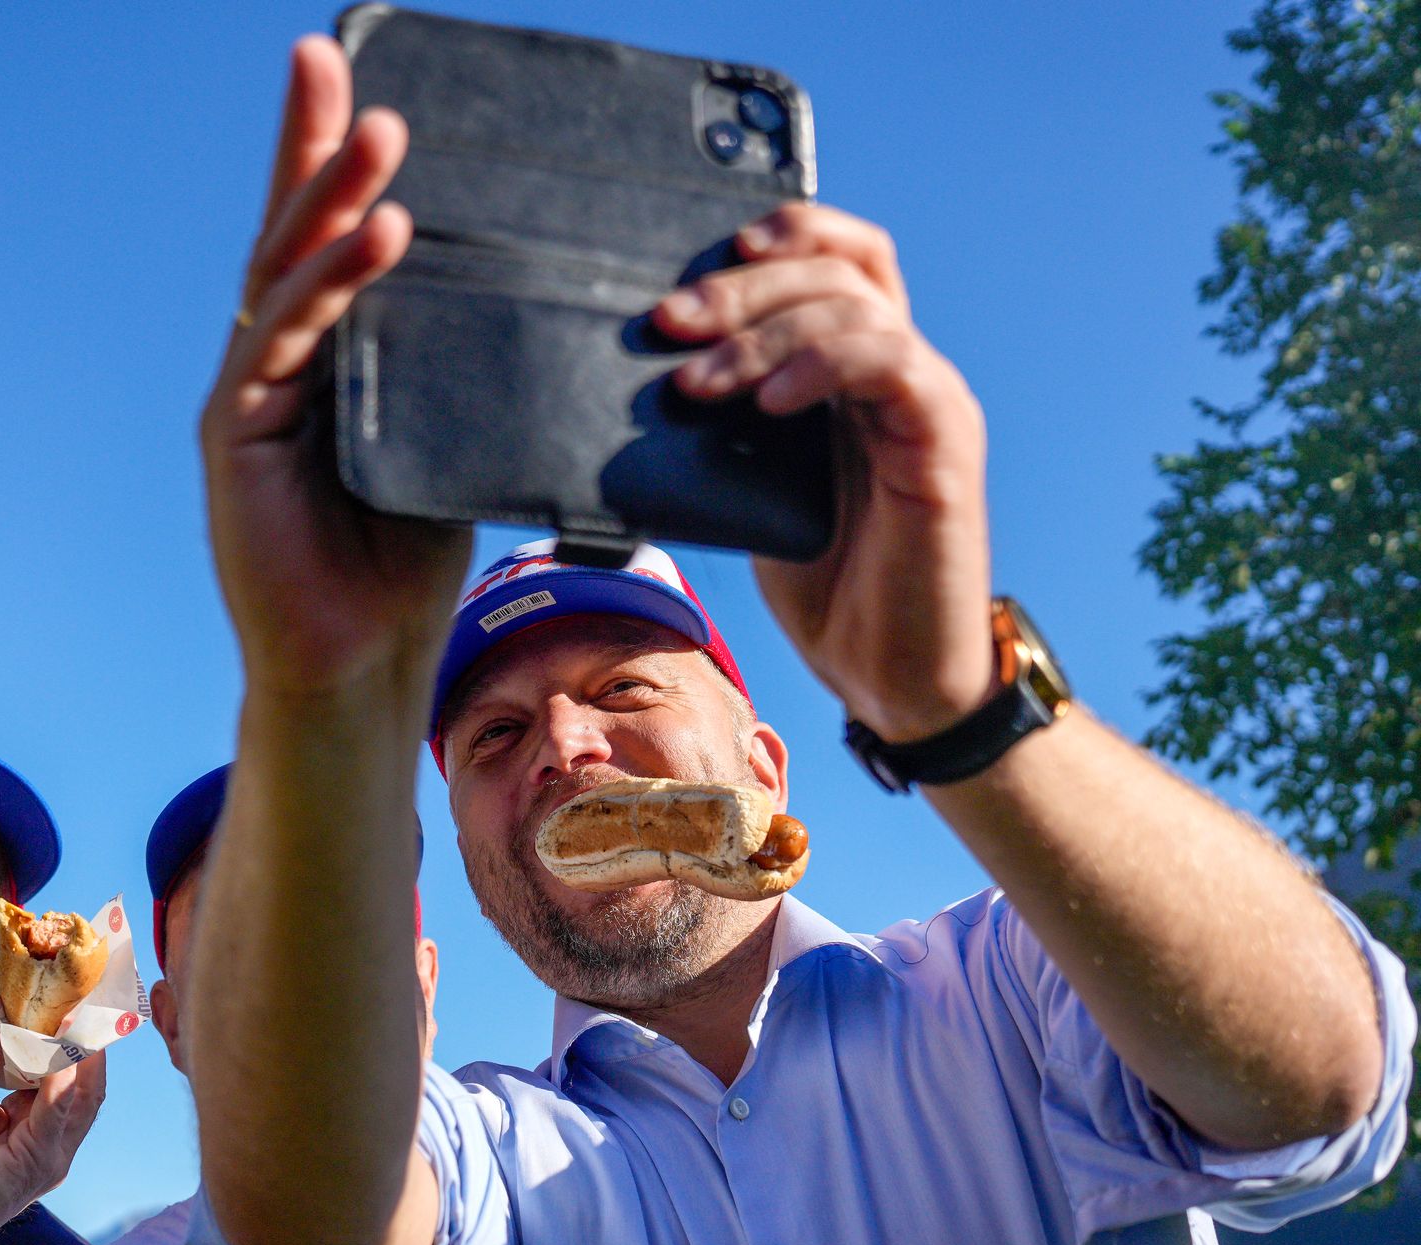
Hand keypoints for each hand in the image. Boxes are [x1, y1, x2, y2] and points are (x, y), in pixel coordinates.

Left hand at [0, 1003, 104, 1244]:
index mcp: (32, 1116)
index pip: (62, 1062)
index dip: (67, 1024)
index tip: (67, 982)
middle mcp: (51, 1132)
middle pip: (85, 1072)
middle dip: (89, 1028)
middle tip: (86, 981)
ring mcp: (51, 1150)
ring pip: (83, 1091)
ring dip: (82, 1046)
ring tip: (80, 1003)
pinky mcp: (38, 1164)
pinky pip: (58, 1116)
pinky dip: (64, 1081)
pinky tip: (64, 1049)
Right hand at [200, 35, 470, 698]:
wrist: (358, 659)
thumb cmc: (403, 556)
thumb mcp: (443, 439)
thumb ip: (450, 370)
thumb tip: (518, 299)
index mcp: (324, 360)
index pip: (326, 243)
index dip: (330, 161)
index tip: (346, 75)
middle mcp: (278, 364)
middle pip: (292, 234)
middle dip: (314, 147)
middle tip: (334, 61)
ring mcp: (251, 395)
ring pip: (286, 275)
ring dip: (331, 196)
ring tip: (378, 134)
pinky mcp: (237, 435)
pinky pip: (284, 341)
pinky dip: (329, 285)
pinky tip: (375, 234)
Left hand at [653, 204, 994, 740]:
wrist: (890, 674)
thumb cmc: (826, 586)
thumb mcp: (752, 490)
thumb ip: (724, 430)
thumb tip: (639, 391)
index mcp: (856, 372)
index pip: (841, 257)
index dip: (785, 233)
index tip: (705, 256)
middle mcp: (899, 371)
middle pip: (836, 269)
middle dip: (741, 286)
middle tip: (669, 323)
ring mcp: (926, 400)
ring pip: (856, 306)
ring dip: (762, 335)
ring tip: (698, 386)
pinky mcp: (942, 442)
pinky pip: (891, 363)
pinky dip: (822, 366)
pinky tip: (769, 404)